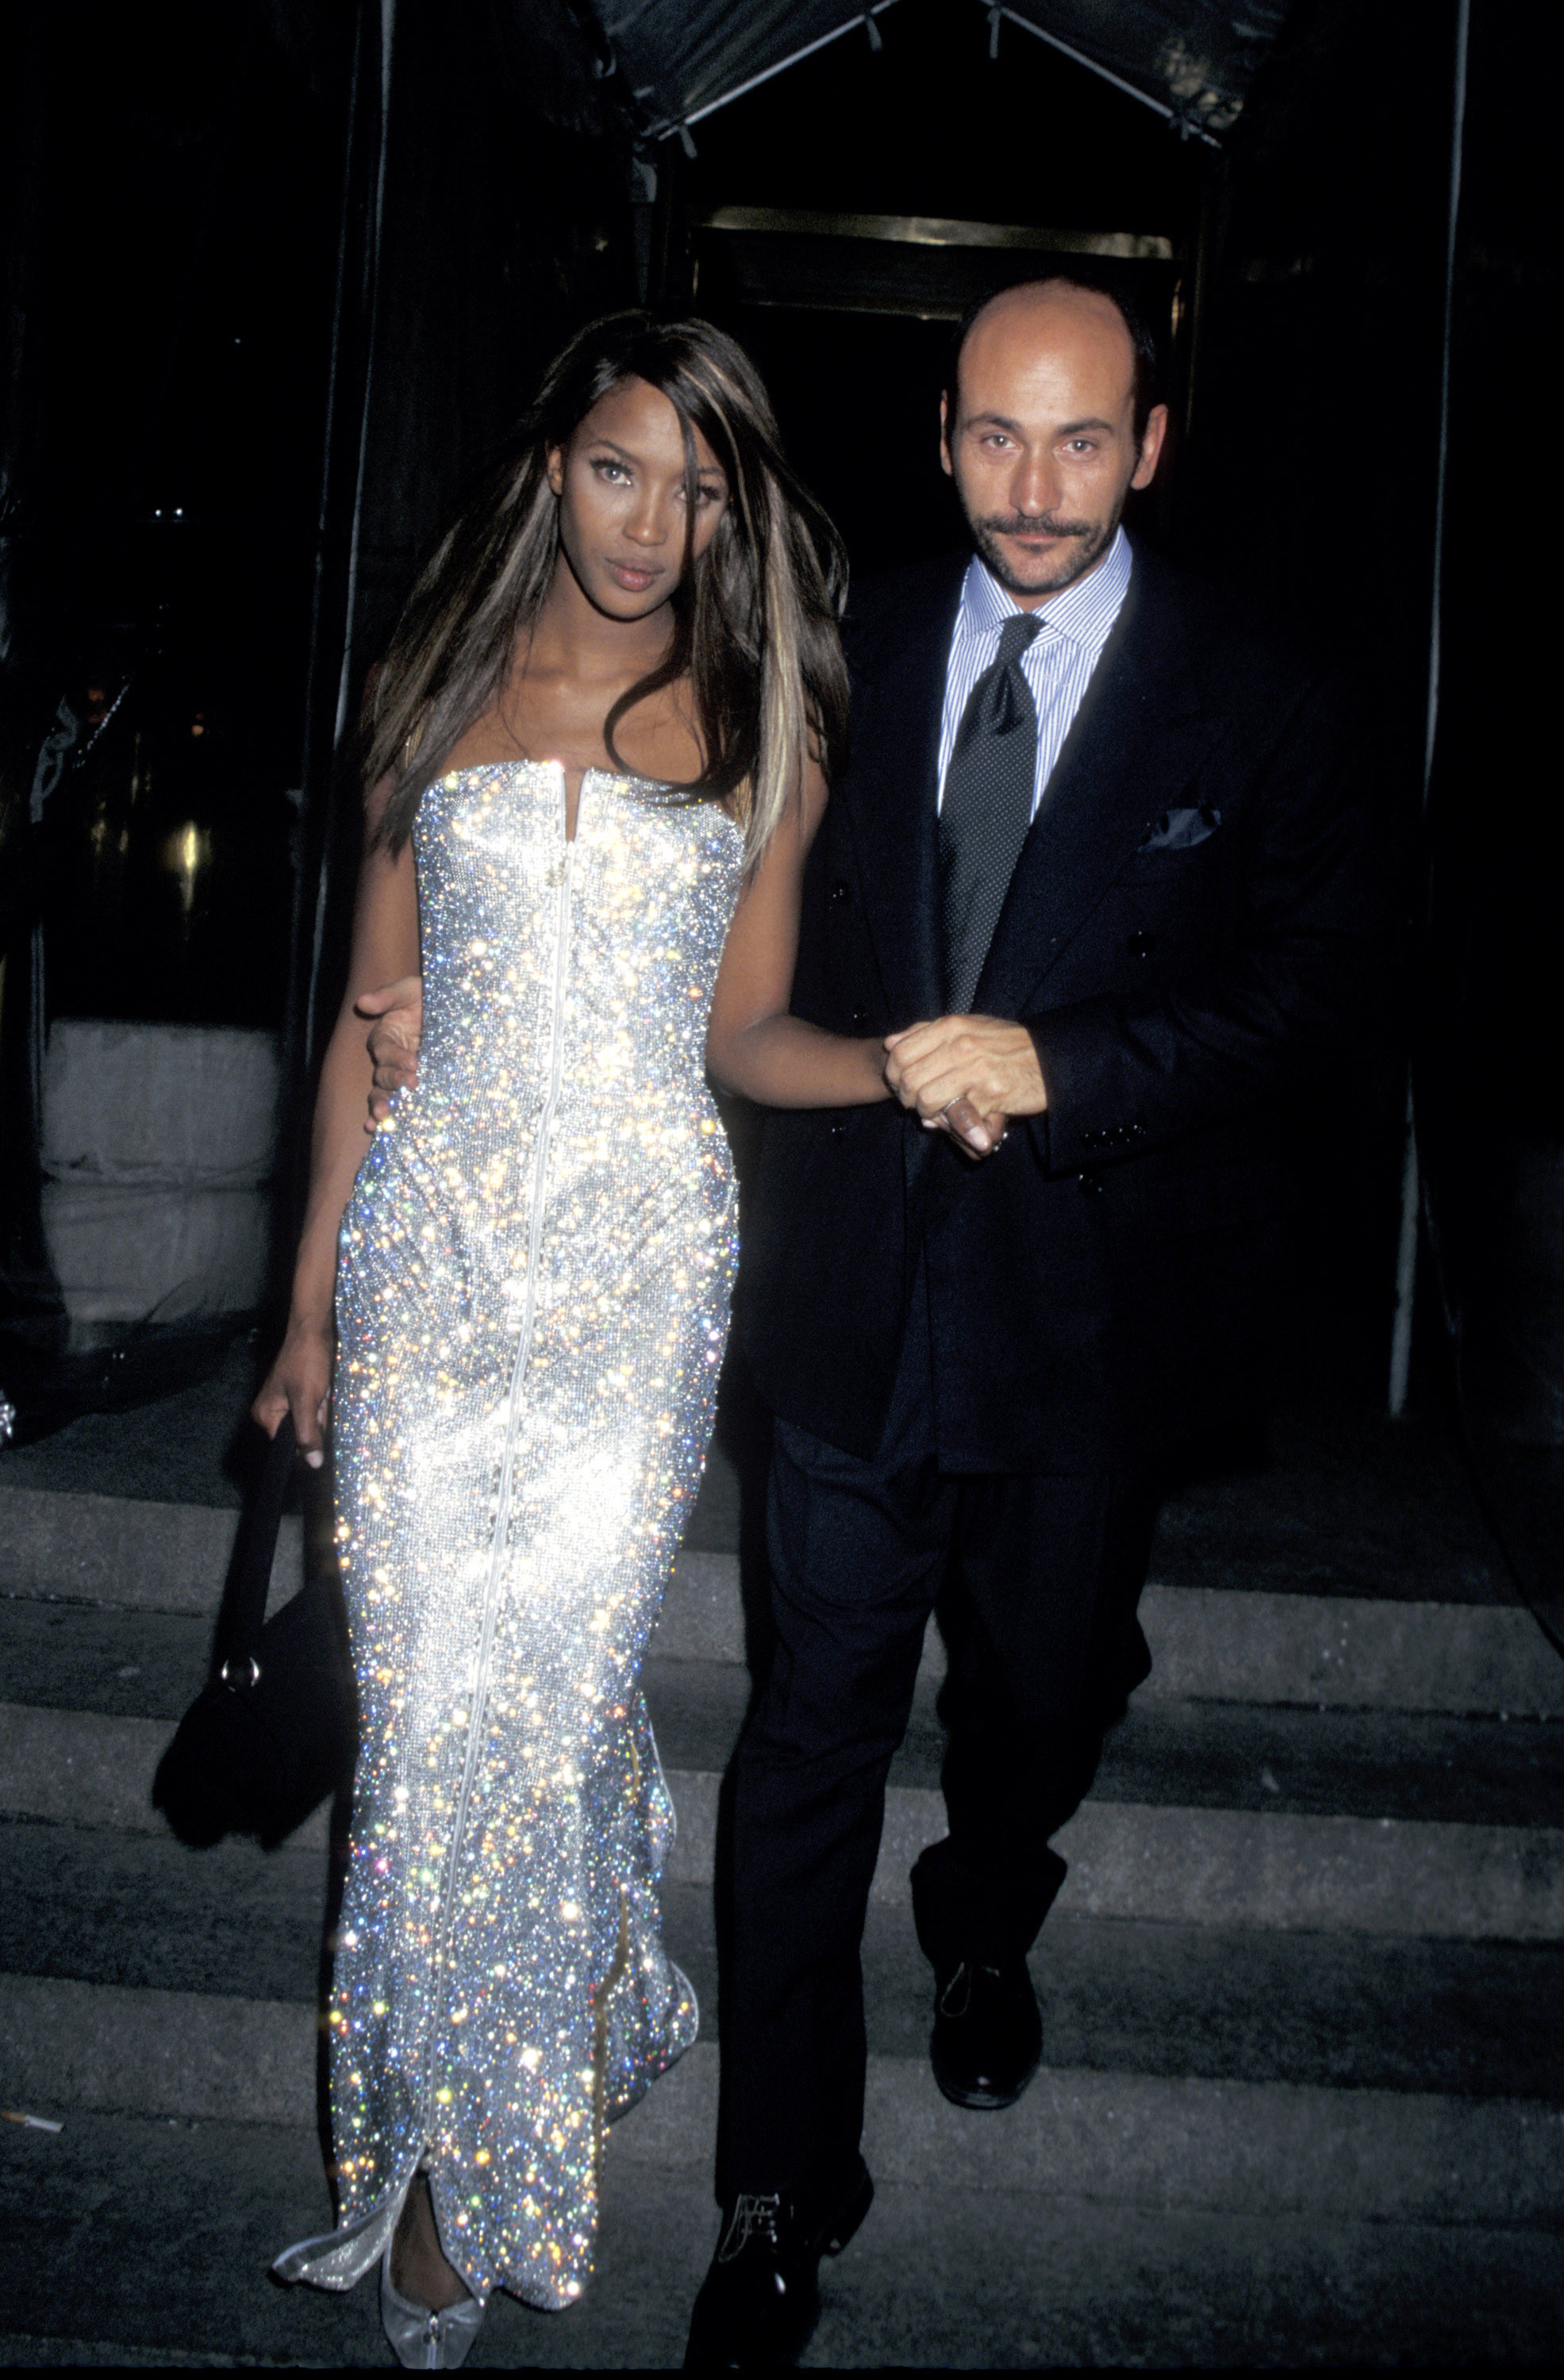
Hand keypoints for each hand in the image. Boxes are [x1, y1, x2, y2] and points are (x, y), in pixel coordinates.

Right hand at [252, 1319, 332, 1467]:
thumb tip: (312, 1464)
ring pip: (308, 1421)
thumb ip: (308, 1433)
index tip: (319, 1425)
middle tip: (319, 1398)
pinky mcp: (294, 1394)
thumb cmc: (307, 1362)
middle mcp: (269, 1412)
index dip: (307, 1442)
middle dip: (316, 1421)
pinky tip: (323, 1387)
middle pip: (299, 1433)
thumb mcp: (308, 1400)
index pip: (287, 1446)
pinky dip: (321, 1402)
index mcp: (265, 1416)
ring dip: (320, 1409)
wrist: (312, 1330)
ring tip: (320, 1389)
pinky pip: (311, 1409)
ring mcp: (282, 1402)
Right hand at [358, 974, 422, 1125]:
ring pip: (385, 1093)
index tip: (413, 1063)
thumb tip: (362, 1001)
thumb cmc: (429, 995)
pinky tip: (383, 1130)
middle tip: (410, 1086)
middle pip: (382, 1076)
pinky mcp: (420, 1085)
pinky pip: (400, 1103)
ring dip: (383, 1105)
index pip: (384, 1050)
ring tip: (385, 1118)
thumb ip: (388, 996)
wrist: (455, 1007)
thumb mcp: (411, 989)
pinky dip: (391, 1117)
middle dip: (393, 1083)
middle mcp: (390, 1059)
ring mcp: (403, 1074)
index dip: (396, 1058)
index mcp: (387, 1036)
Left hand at [883, 1016, 1046, 1155]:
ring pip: (926, 1099)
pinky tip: (955, 1120)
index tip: (899, 1083)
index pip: (901, 1052)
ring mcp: (976, 1071)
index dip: (893, 1073)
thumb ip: (927, 1031)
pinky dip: (950, 1123)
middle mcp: (961, 1046)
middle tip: (916, 1103)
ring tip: (935, 1112)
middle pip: (908, 1079)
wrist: (1049, 1058)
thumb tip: (891, 1043)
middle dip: (906, 1098)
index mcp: (952, 1027)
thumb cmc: (1006, 1044)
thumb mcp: (968, 1026)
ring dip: (926, 1112)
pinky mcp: (991, 1096)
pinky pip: (955, 1115)